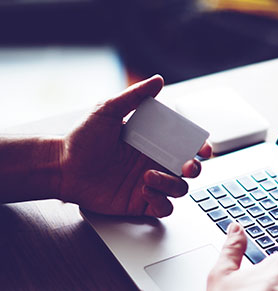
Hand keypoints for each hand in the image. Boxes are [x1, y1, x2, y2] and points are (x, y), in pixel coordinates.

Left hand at [58, 75, 211, 216]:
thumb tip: (157, 81)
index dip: (200, 148)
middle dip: (194, 169)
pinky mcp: (141, 203)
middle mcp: (155, 163)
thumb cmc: (82, 139)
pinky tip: (144, 191)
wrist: (62, 167)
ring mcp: (150, 184)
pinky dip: (160, 202)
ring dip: (171, 184)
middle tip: (186, 166)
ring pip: (180, 189)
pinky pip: (164, 208)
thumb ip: (134, 97)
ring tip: (147, 178)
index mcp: (153, 143)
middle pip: (189, 170)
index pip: (185, 145)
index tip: (203, 149)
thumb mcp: (108, 110)